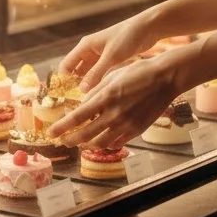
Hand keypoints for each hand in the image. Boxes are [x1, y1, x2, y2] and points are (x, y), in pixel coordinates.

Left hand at [49, 54, 180, 147]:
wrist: (166, 78)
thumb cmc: (139, 72)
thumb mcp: (113, 76)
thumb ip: (96, 91)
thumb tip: (84, 103)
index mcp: (105, 97)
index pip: (77, 117)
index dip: (62, 127)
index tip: (51, 133)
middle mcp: (114, 114)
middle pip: (85, 134)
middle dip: (70, 140)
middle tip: (62, 141)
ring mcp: (126, 124)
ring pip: (100, 143)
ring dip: (87, 144)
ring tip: (80, 142)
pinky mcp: (137, 130)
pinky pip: (117, 142)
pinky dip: (106, 144)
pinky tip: (101, 141)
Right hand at [59, 14, 160, 94]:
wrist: (147, 28)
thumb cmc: (127, 37)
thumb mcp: (112, 56)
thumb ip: (96, 73)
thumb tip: (81, 90)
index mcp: (85, 46)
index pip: (66, 65)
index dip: (63, 80)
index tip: (66, 96)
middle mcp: (90, 51)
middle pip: (75, 71)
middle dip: (74, 85)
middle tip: (77, 103)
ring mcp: (100, 56)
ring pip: (87, 74)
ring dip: (87, 85)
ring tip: (88, 102)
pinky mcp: (110, 60)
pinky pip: (99, 74)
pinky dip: (98, 82)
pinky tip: (101, 94)